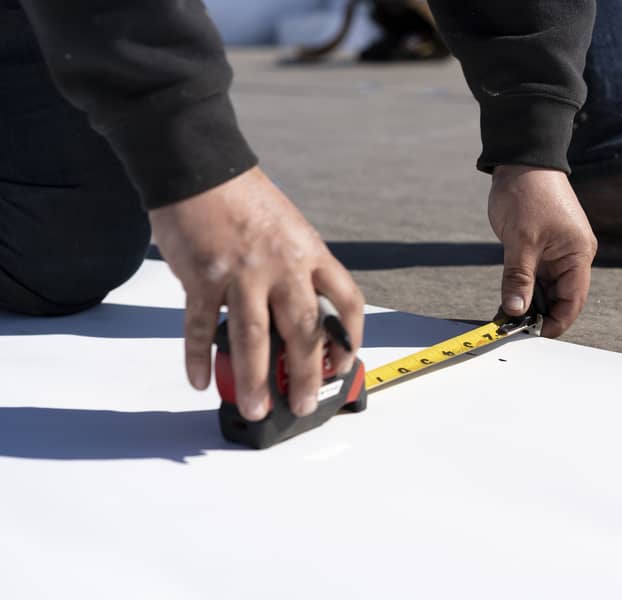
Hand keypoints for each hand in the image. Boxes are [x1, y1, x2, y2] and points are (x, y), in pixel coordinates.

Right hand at [149, 167, 363, 420]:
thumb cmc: (245, 200)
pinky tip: (200, 379)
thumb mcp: (291, 230)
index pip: (346, 302)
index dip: (350, 338)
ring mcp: (240, 271)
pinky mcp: (201, 275)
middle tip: (303, 404)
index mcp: (310, 253)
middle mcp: (281, 265)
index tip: (344, 363)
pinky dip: (197, 356)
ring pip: (253, 337)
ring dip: (255, 379)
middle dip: (307, 374)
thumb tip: (299, 325)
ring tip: (255, 408)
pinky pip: (199, 325)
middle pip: (303, 329)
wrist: (199, 167)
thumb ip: (298, 273)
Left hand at [489, 165, 596, 337]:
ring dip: (528, 303)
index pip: (573, 301)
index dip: (555, 323)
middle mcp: (573, 256)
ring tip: (505, 318)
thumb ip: (518, 279)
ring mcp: (557, 253)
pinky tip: (506, 301)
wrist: (522, 160)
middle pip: (560, 299)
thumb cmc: (528, 194)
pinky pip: (534, 277)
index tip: (531, 335)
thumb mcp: (520, 241)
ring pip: (545, 290)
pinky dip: (522, 289)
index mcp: (578, 255)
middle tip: (511, 329)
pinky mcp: (541, 248)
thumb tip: (515, 311)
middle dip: (538, 315)